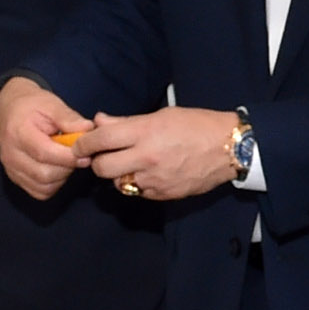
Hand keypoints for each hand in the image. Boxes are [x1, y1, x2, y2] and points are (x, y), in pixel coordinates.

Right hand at [0, 76, 92, 198]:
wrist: (10, 109)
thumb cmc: (32, 105)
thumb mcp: (51, 104)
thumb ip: (69, 118)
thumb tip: (88, 130)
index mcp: (18, 133)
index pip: (44, 153)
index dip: (68, 157)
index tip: (85, 153)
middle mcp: (10, 155)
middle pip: (44, 174)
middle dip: (67, 167)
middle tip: (77, 155)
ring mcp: (11, 169)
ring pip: (43, 186)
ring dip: (62, 177)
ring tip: (66, 160)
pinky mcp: (15, 178)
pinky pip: (39, 192)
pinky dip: (53, 184)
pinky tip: (57, 168)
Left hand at [74, 106, 238, 200]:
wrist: (229, 148)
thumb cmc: (196, 125)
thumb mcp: (161, 115)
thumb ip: (127, 122)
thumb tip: (100, 121)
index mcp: (145, 133)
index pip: (101, 140)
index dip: (84, 143)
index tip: (80, 145)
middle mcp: (146, 157)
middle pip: (102, 168)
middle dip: (98, 162)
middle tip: (103, 156)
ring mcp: (154, 179)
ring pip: (119, 183)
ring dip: (119, 174)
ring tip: (131, 163)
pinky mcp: (163, 194)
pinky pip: (138, 192)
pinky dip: (137, 184)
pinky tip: (149, 172)